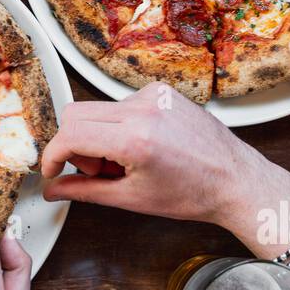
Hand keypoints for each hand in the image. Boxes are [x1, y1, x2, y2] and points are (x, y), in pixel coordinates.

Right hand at [41, 83, 289, 240]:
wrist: (236, 181)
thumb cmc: (193, 194)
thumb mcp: (132, 199)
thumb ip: (84, 192)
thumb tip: (53, 190)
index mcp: (135, 138)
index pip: (70, 134)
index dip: (53, 155)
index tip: (53, 171)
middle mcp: (143, 108)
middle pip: (76, 114)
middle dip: (76, 145)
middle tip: (97, 171)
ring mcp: (154, 95)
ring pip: (98, 109)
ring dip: (100, 136)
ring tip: (126, 162)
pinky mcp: (162, 90)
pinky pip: (122, 103)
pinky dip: (120, 125)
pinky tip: (142, 147)